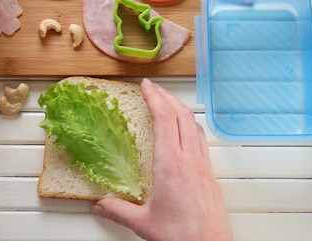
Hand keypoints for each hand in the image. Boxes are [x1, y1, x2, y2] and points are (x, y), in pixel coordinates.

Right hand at [92, 79, 232, 240]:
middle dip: (166, 96)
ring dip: (180, 108)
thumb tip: (100, 204)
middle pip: (181, 115)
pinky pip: (200, 139)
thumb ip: (118, 210)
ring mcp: (203, 165)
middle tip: (153, 88)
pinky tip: (185, 131)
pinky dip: (190, 125)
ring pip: (194, 124)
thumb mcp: (143, 223)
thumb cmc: (183, 236)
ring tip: (168, 103)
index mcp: (171, 165)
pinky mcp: (210, 174)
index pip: (164, 119)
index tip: (146, 86)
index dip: (155, 97)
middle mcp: (190, 160)